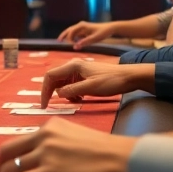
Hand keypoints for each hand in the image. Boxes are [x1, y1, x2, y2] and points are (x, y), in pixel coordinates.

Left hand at [0, 119, 137, 171]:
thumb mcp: (76, 146)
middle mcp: (44, 137)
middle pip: (5, 153)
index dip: (8, 161)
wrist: (127, 161)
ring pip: (9, 170)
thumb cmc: (110, 158)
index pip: (17, 142)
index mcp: (51, 128)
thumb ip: (55, 156)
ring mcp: (45, 153)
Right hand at [40, 61, 155, 107]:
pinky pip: (70, 85)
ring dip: (64, 94)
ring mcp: (78, 71)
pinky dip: (71, 93)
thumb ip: (72, 91)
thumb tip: (58, 94)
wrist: (128, 77)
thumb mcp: (91, 88)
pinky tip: (80, 99)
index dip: (44, 90)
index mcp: (73, 66)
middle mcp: (73, 66)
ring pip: (62, 83)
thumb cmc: (111, 81)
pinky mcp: (83, 77)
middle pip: (54, 79)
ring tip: (75, 101)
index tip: (44, 104)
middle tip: (50, 106)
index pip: (50, 76)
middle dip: (52, 93)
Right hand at [56, 21, 114, 48]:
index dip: (69, 39)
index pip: (71, 32)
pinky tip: (73, 43)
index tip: (71, 46)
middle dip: (63, 35)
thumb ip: (84, 43)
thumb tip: (74, 47)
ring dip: (68, 37)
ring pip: (72, 32)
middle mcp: (80, 25)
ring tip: (63, 42)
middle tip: (58, 41)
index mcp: (81, 26)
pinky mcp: (85, 30)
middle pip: (69, 30)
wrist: (110, 28)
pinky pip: (76, 34)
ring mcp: (82, 27)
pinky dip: (73, 38)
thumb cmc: (103, 33)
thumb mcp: (94, 39)